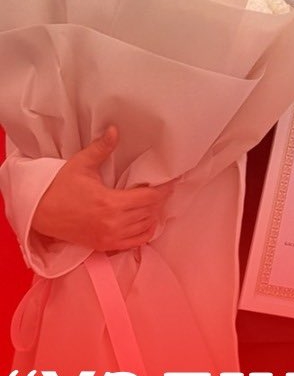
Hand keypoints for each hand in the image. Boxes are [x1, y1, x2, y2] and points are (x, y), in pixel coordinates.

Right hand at [30, 127, 171, 252]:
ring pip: (145, 228)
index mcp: (110, 202)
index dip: (163, 189)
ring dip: (153, 215)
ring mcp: (108, 237)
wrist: (40, 212)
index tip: (170, 181)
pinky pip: (134, 243)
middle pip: (150, 212)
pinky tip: (146, 221)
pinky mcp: (103, 246)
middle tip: (162, 188)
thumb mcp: (81, 163)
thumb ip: (102, 147)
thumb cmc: (61, 186)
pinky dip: (144, 233)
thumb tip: (115, 129)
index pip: (149, 198)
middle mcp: (112, 223)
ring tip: (154, 202)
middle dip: (159, 200)